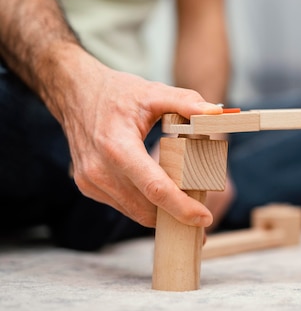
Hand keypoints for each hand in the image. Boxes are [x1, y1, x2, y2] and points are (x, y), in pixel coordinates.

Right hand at [50, 49, 222, 227]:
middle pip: (146, 207)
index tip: (204, 218)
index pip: (154, 188)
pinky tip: (159, 196)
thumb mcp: (153, 91)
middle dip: (176, 215)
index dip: (181, 207)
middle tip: (202, 217)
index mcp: (117, 147)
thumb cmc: (115, 92)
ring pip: (134, 211)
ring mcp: (90, 181)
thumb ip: (186, 102)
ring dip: (160, 213)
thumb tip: (216, 113)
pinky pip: (122, 205)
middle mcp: (99, 169)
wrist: (74, 92)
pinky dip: (143, 204)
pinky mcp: (87, 186)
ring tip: (185, 207)